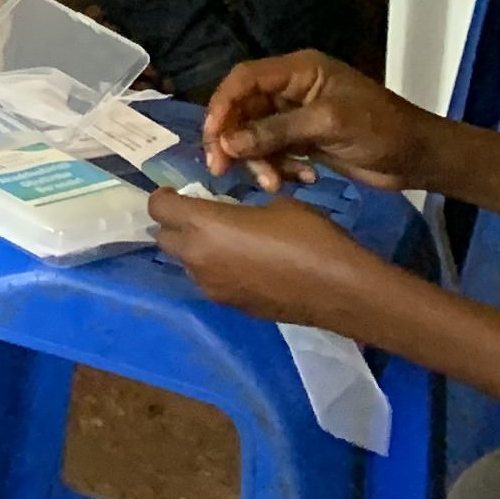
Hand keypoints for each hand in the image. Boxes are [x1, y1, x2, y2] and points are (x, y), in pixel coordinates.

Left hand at [149, 191, 388, 325]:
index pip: (158, 207)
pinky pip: (210, 281)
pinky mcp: (230, 306)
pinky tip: (246, 265)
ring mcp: (212, 287)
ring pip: (186, 263)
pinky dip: (217, 269)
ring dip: (196, 249)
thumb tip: (234, 214)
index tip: (180, 192)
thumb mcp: (275, 205)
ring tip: (226, 241)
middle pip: (164, 239)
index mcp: (203, 227)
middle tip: (201, 215)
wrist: (341, 290)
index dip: (165, 196)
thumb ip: (241, 208)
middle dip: (176, 225)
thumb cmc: (310, 237)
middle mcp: (197, 259)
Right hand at [202, 50, 447, 194]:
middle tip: (222, 170)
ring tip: (275, 183)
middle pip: (243, 109)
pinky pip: (273, 152)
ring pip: (255, 135)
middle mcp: (291, 89)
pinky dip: (279, 168)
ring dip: (258, 160)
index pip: (244, 79)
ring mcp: (296, 116)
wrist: (421, 157)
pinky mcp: (304, 140)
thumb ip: (277, 131)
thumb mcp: (329, 124)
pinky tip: (302, 179)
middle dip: (234, 140)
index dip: (222, 105)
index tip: (212, 138)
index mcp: (298, 71)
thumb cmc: (381, 130)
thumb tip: (228, 144)